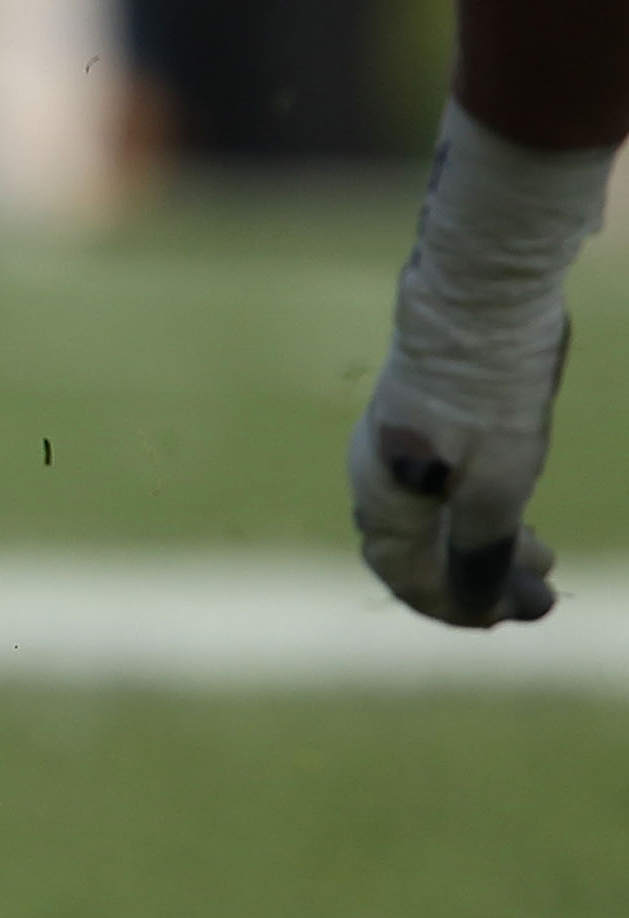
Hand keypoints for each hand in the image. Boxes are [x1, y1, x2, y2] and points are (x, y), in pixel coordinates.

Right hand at [346, 302, 566, 628]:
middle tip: (543, 589)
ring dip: (485, 549)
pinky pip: (438, 493)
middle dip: (482, 581)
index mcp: (383, 501)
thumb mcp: (495, 490)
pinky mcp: (415, 427)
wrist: (478, 303)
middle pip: (420, 557)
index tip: (519, 614)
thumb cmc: (484, 399)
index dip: (463, 610)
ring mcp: (392, 451)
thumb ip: (481, 554)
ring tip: (543, 551)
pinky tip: (517, 510)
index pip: (409, 581)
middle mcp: (374, 480)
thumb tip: (475, 606)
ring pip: (433, 525)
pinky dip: (476, 515)